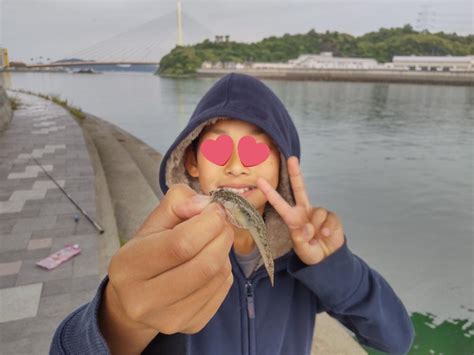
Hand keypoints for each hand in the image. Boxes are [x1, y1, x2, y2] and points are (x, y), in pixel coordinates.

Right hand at [101, 184, 233, 353]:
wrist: (134, 298)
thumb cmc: (146, 252)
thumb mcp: (154, 221)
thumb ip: (179, 202)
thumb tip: (207, 206)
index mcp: (128, 266)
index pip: (180, 244)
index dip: (208, 223)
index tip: (216, 209)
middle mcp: (143, 299)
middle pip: (204, 265)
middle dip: (222, 236)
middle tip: (222, 223)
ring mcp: (168, 319)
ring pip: (217, 277)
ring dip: (224, 253)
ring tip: (212, 243)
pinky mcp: (190, 326)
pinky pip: (223, 290)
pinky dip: (224, 271)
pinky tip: (210, 264)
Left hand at [257, 156, 344, 264]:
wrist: (328, 258)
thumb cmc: (311, 252)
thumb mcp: (302, 250)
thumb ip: (301, 240)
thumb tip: (305, 227)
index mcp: (292, 218)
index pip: (279, 203)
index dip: (269, 192)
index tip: (259, 181)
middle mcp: (303, 211)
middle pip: (299, 188)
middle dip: (295, 173)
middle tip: (292, 158)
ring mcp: (317, 213)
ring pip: (317, 211)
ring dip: (316, 227)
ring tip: (316, 238)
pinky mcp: (330, 217)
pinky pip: (328, 218)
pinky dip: (327, 228)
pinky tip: (326, 235)